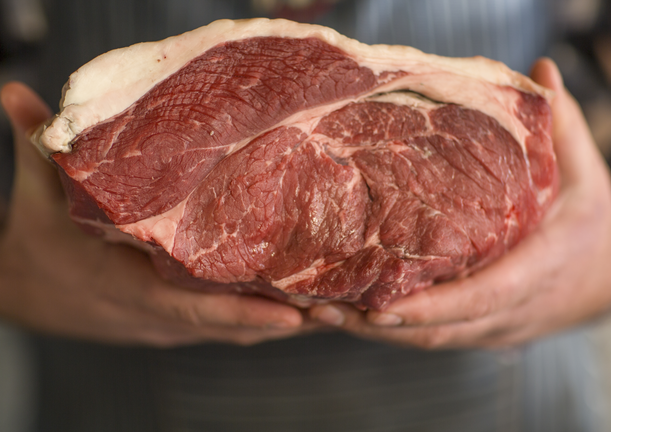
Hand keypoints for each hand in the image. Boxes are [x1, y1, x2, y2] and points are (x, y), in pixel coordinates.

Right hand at [0, 82, 318, 346]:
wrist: (26, 288)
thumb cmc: (38, 239)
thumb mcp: (37, 194)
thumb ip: (36, 146)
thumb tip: (16, 95)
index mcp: (129, 289)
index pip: (192, 310)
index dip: (242, 314)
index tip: (291, 314)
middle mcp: (157, 315)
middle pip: (232, 327)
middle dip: (289, 321)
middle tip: (348, 308)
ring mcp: (170, 323)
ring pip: (236, 330)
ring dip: (287, 322)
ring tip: (346, 305)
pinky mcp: (177, 319)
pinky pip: (228, 323)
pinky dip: (266, 316)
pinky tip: (306, 300)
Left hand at [308, 58, 610, 348]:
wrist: (612, 280)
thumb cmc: (593, 225)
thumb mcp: (586, 175)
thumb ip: (562, 127)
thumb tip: (540, 71)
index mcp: (538, 271)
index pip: (482, 298)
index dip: (431, 307)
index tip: (380, 307)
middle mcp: (510, 311)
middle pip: (439, 332)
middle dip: (379, 327)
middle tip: (322, 311)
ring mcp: (492, 329)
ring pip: (428, 341)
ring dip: (373, 334)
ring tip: (319, 315)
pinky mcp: (477, 332)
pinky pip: (429, 338)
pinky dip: (388, 331)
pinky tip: (346, 315)